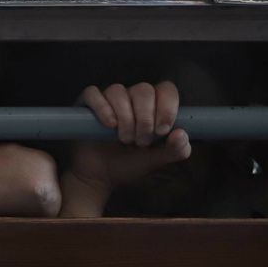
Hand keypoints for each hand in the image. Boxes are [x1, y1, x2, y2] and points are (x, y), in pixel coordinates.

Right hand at [70, 82, 190, 193]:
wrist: (99, 176)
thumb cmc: (127, 164)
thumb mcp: (154, 160)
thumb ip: (174, 150)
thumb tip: (181, 133)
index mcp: (152, 106)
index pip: (165, 90)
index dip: (167, 107)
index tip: (161, 131)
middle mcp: (131, 98)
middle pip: (143, 90)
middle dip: (145, 118)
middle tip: (140, 141)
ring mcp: (108, 100)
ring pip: (119, 91)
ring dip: (125, 117)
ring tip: (123, 138)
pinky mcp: (86, 105)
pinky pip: (94, 94)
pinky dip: (102, 108)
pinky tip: (108, 125)